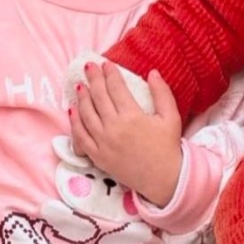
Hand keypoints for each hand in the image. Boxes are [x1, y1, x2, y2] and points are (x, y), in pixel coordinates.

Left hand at [70, 61, 182, 206]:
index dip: (110, 73)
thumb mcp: (171, 116)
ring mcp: (103, 143)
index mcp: (132, 116)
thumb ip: (162, 92)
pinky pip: (81, 137)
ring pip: (87, 114)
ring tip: (80, 85)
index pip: (116, 88)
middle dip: (93, 79)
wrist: (163, 180)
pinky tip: (72, 110)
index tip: (106, 63)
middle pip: (99, 97)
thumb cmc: (168, 147)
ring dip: (82, 97)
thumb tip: (153, 72)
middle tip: (89, 66)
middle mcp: (114, 128)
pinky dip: (75, 122)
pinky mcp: (98, 157)